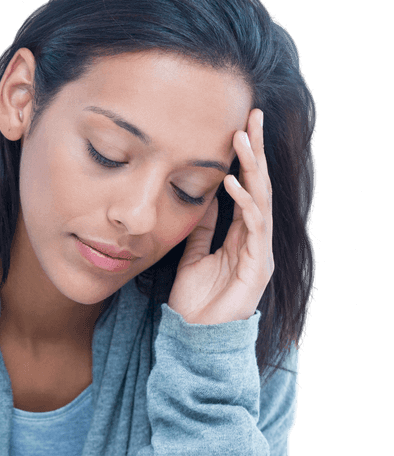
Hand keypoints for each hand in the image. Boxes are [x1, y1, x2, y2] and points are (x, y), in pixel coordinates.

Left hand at [168, 108, 273, 325]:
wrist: (193, 339)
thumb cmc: (194, 303)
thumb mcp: (193, 256)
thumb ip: (203, 229)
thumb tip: (204, 199)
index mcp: (241, 238)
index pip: (248, 189)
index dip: (246, 158)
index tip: (240, 125)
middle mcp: (255, 242)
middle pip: (260, 187)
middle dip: (257, 151)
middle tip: (253, 115)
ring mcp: (259, 254)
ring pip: (261, 201)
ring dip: (252, 168)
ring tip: (242, 139)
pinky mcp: (257, 268)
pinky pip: (254, 227)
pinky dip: (245, 203)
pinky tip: (234, 182)